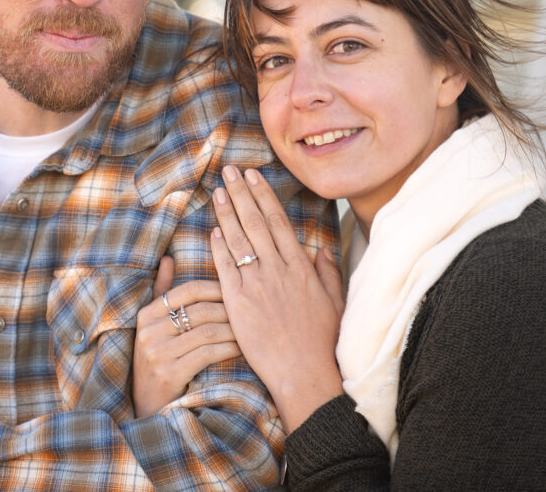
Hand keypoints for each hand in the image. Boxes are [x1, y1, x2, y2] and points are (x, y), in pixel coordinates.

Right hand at [132, 255, 241, 416]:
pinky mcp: (170, 373)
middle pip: (201, 310)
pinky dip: (230, 348)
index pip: (188, 290)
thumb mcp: (153, 327)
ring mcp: (158, 353)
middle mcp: (149, 331)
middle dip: (230, 310)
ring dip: (234, 330)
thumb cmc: (158, 362)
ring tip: (252, 328)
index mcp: (147, 314)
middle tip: (253, 310)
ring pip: (208, 331)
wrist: (147, 408)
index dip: (217, 287)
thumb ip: (161, 292)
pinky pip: (208, 353)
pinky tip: (243, 348)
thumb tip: (168, 258)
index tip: (238, 290)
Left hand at [211, 165, 344, 432]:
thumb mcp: (334, 303)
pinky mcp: (239, 304)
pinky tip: (212, 231)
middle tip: (229, 171)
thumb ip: (327, 273)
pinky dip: (219, 249)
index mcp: (301, 267)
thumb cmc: (322, 343)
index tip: (253, 176)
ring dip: (227, 214)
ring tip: (217, 192)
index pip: (279, 221)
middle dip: (241, 194)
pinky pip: (226, 269)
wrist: (306, 374)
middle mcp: (279, 270)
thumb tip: (320, 250)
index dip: (264, 196)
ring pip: (239, 240)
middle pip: (256, 222)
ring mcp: (258, 286)